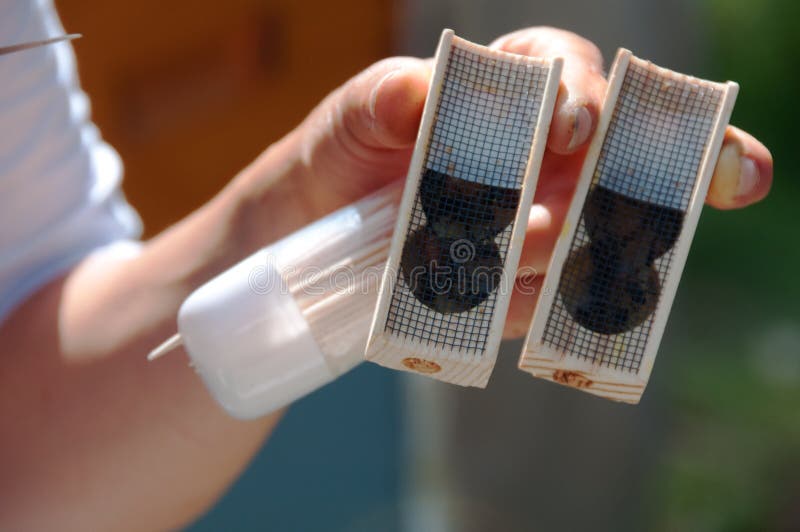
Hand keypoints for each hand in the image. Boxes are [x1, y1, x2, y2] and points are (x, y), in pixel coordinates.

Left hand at [233, 26, 773, 337]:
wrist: (318, 236)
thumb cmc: (343, 155)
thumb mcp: (353, 120)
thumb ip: (382, 100)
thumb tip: (414, 93)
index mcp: (511, 91)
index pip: (567, 74)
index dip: (582, 97)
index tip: (572, 132)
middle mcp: (541, 155)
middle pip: (616, 156)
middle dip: (642, 180)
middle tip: (626, 211)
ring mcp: (542, 222)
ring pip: (593, 236)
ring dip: (578, 252)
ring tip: (529, 263)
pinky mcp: (524, 284)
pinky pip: (555, 297)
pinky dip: (554, 306)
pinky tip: (533, 308)